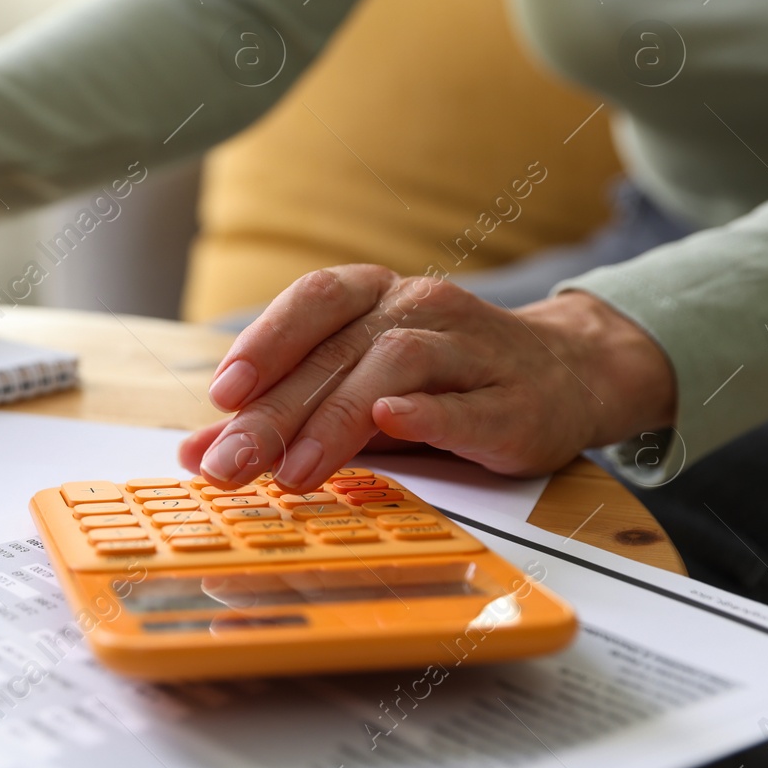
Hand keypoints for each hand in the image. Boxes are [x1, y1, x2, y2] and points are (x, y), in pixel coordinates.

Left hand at [177, 266, 676, 489]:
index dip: (265, 340)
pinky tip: (394, 422)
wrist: (571, 375)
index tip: (222, 393)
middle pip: (339, 349)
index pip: (314, 300)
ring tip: (295, 471)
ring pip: (395, 366)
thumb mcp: (356, 391)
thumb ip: (281, 417)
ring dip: (337, 420)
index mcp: (376, 296)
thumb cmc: (447, 380)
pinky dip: (428, 412)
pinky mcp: (516, 400)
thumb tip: (196, 451)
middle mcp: (422, 308)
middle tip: (230, 462)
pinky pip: (468, 401)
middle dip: (277, 410)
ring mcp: (473, 350)